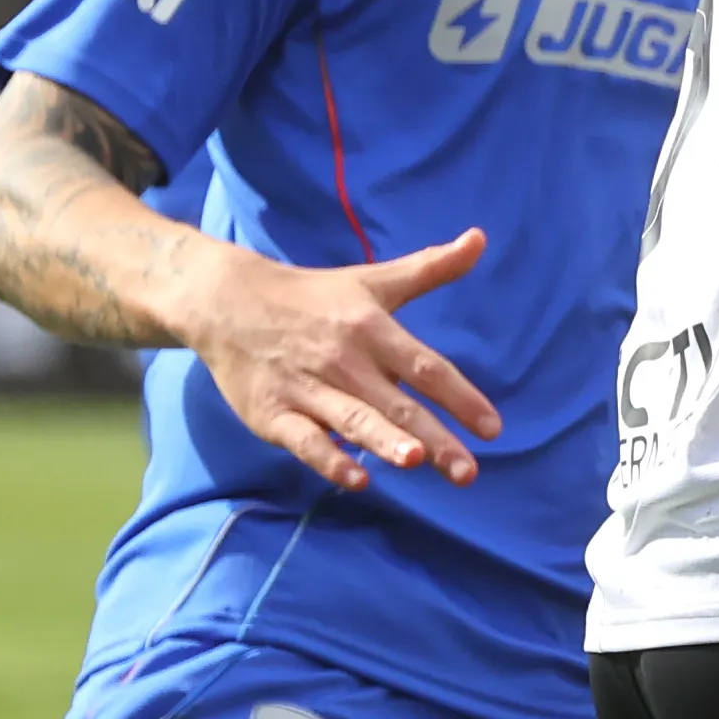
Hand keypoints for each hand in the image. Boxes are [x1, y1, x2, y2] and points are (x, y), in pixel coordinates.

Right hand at [187, 231, 502, 490]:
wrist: (226, 301)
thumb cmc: (312, 297)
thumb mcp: (373, 280)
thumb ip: (430, 268)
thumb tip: (479, 238)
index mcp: (370, 327)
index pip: (425, 366)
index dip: (460, 397)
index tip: (492, 428)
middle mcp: (343, 359)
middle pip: (395, 403)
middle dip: (434, 438)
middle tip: (468, 473)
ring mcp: (306, 387)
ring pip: (352, 419)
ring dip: (384, 442)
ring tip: (415, 462)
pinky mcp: (273, 413)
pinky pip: (304, 441)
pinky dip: (328, 459)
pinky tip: (358, 480)